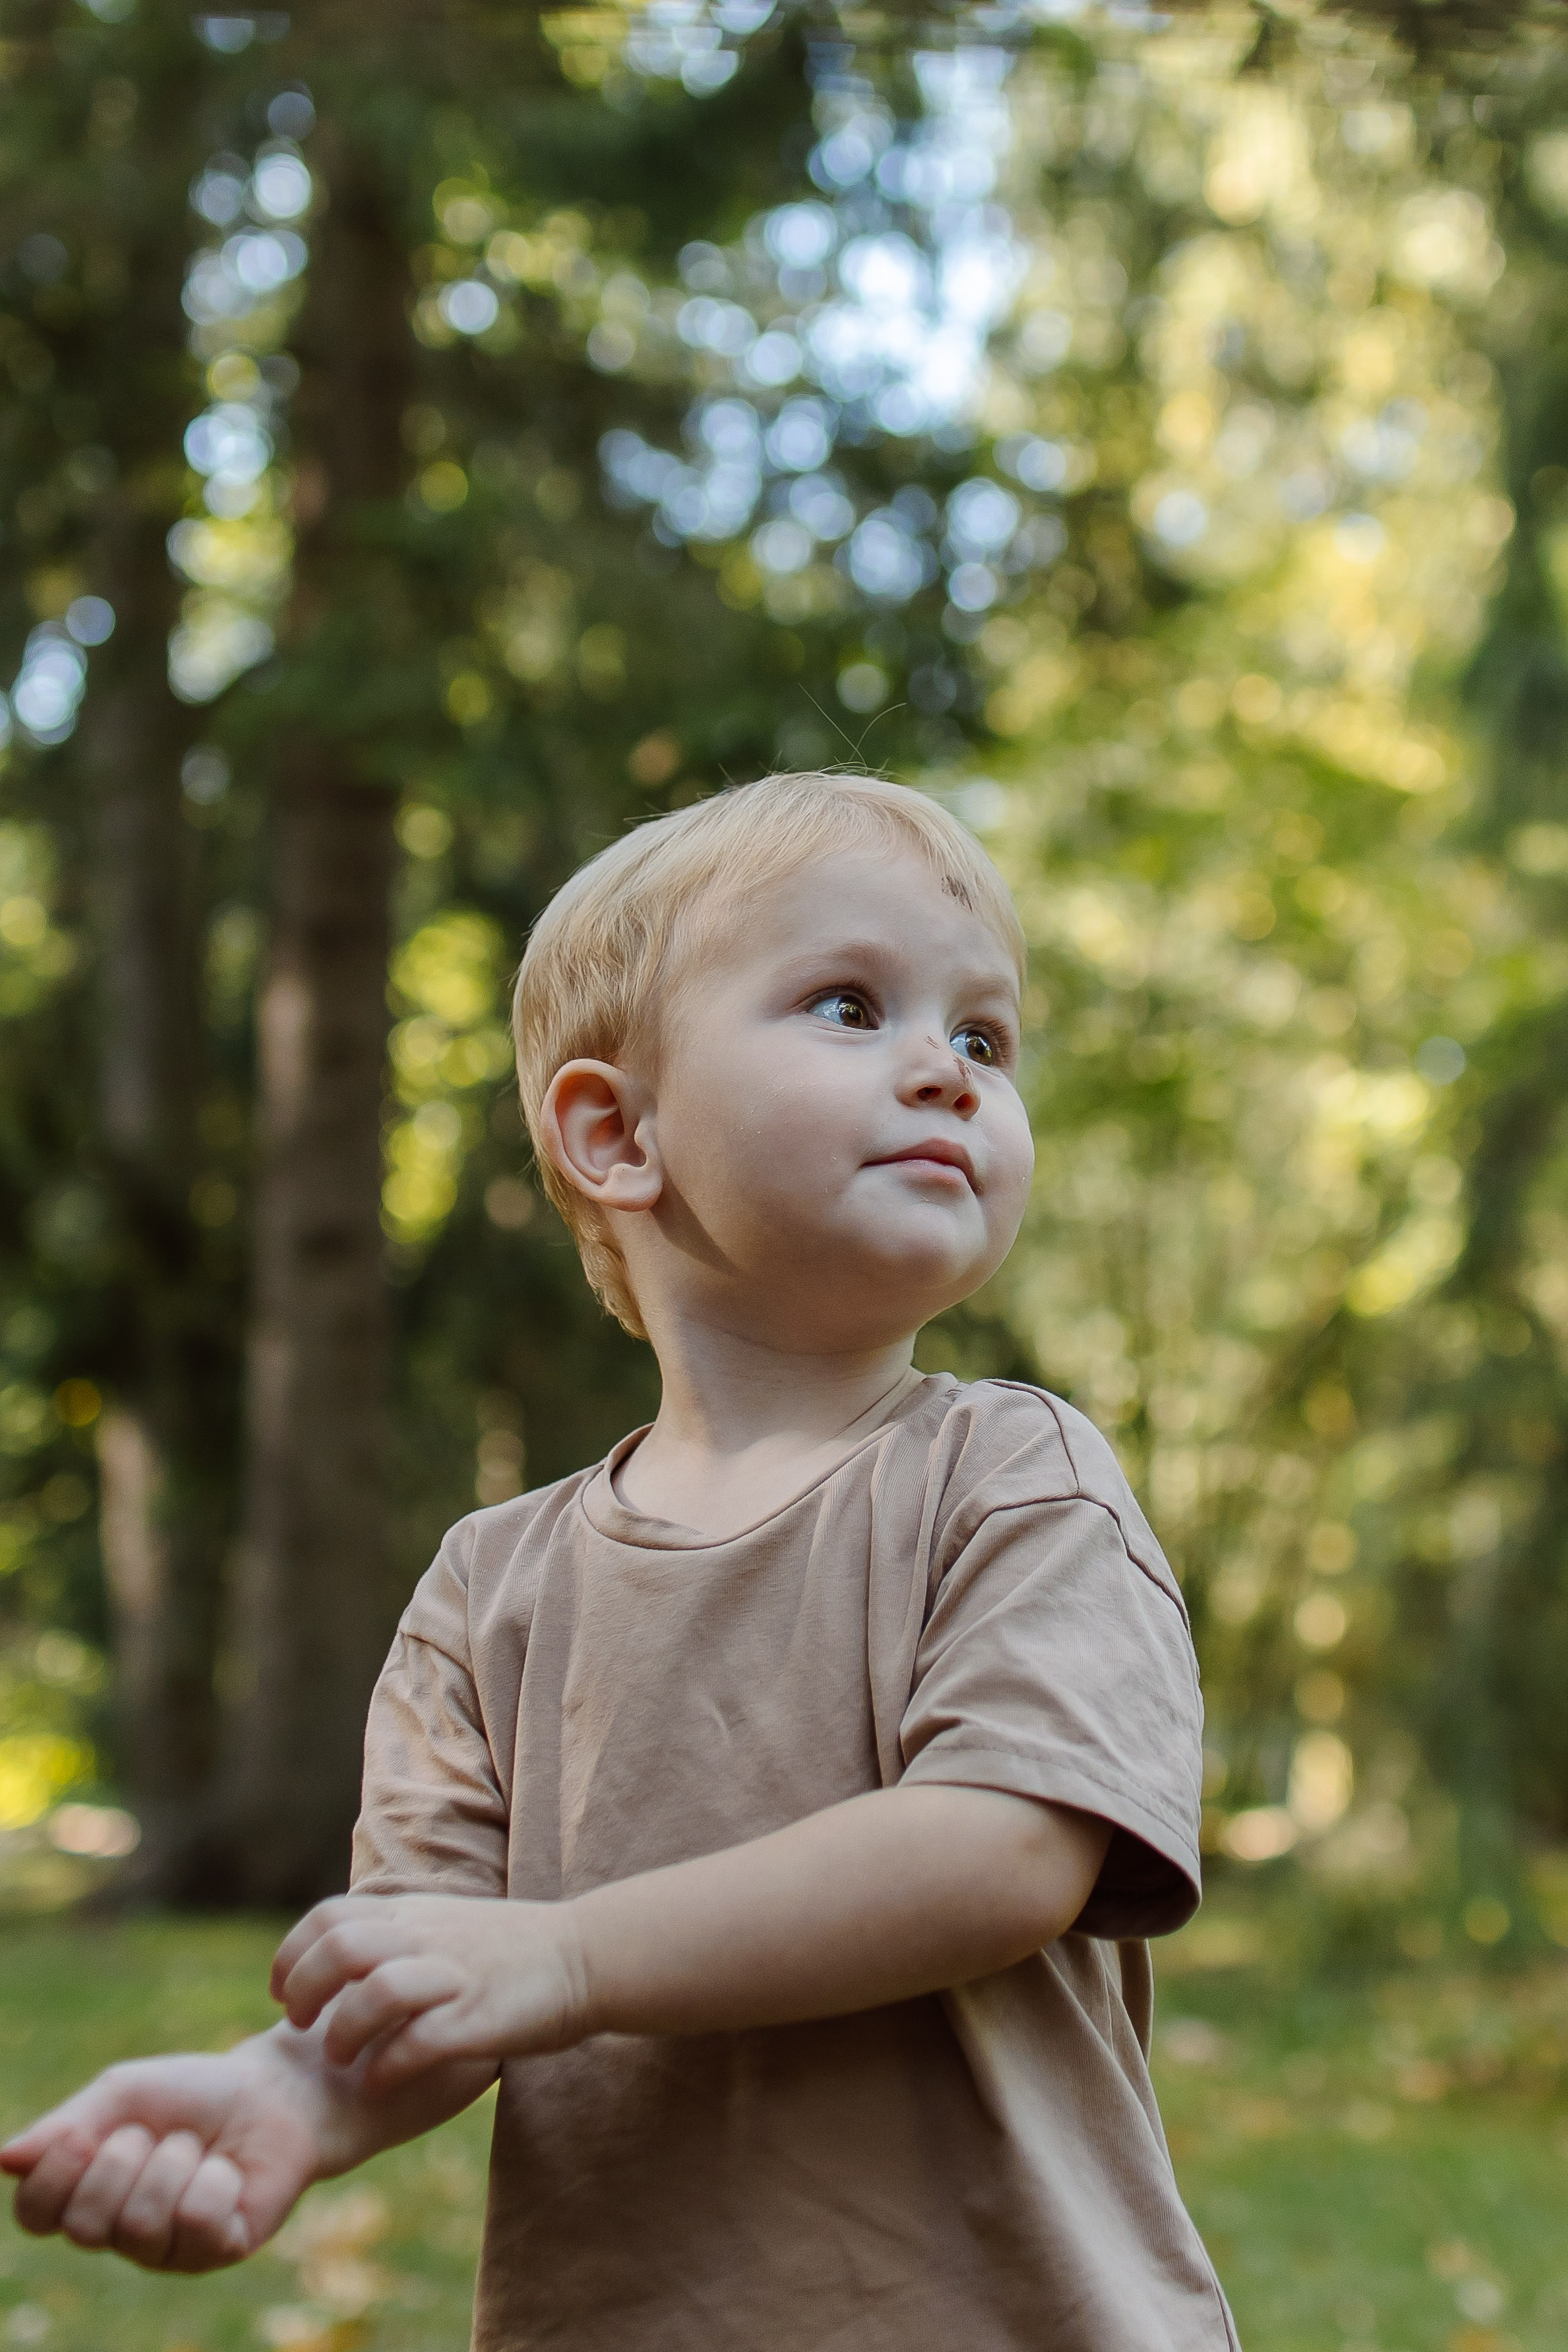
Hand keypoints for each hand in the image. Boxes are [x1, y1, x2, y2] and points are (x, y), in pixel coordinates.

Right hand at [0, 2039, 332, 2272]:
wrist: (271, 2092)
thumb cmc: (193, 2093)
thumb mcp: (124, 2093)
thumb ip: (67, 2126)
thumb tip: (4, 2159)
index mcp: (87, 2192)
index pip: (35, 2214)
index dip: (50, 2178)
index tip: (80, 2134)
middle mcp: (118, 2232)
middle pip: (84, 2226)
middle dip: (122, 2161)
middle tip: (155, 2133)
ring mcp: (166, 2250)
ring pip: (140, 2225)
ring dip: (173, 2163)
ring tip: (195, 2147)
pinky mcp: (215, 2253)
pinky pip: (196, 2221)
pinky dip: (214, 2178)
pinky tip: (227, 2171)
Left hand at [272, 1894, 586, 2088]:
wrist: (586, 1956)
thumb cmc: (511, 1950)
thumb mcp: (444, 1922)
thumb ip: (396, 1934)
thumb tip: (340, 1959)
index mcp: (413, 1914)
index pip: (328, 1917)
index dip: (291, 1953)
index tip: (282, 1992)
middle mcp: (426, 1937)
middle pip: (338, 1949)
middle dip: (303, 1989)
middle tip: (298, 2025)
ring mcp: (453, 1976)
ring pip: (375, 1991)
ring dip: (343, 2031)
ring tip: (337, 2058)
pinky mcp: (479, 2017)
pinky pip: (418, 2041)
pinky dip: (388, 2066)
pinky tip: (380, 2082)